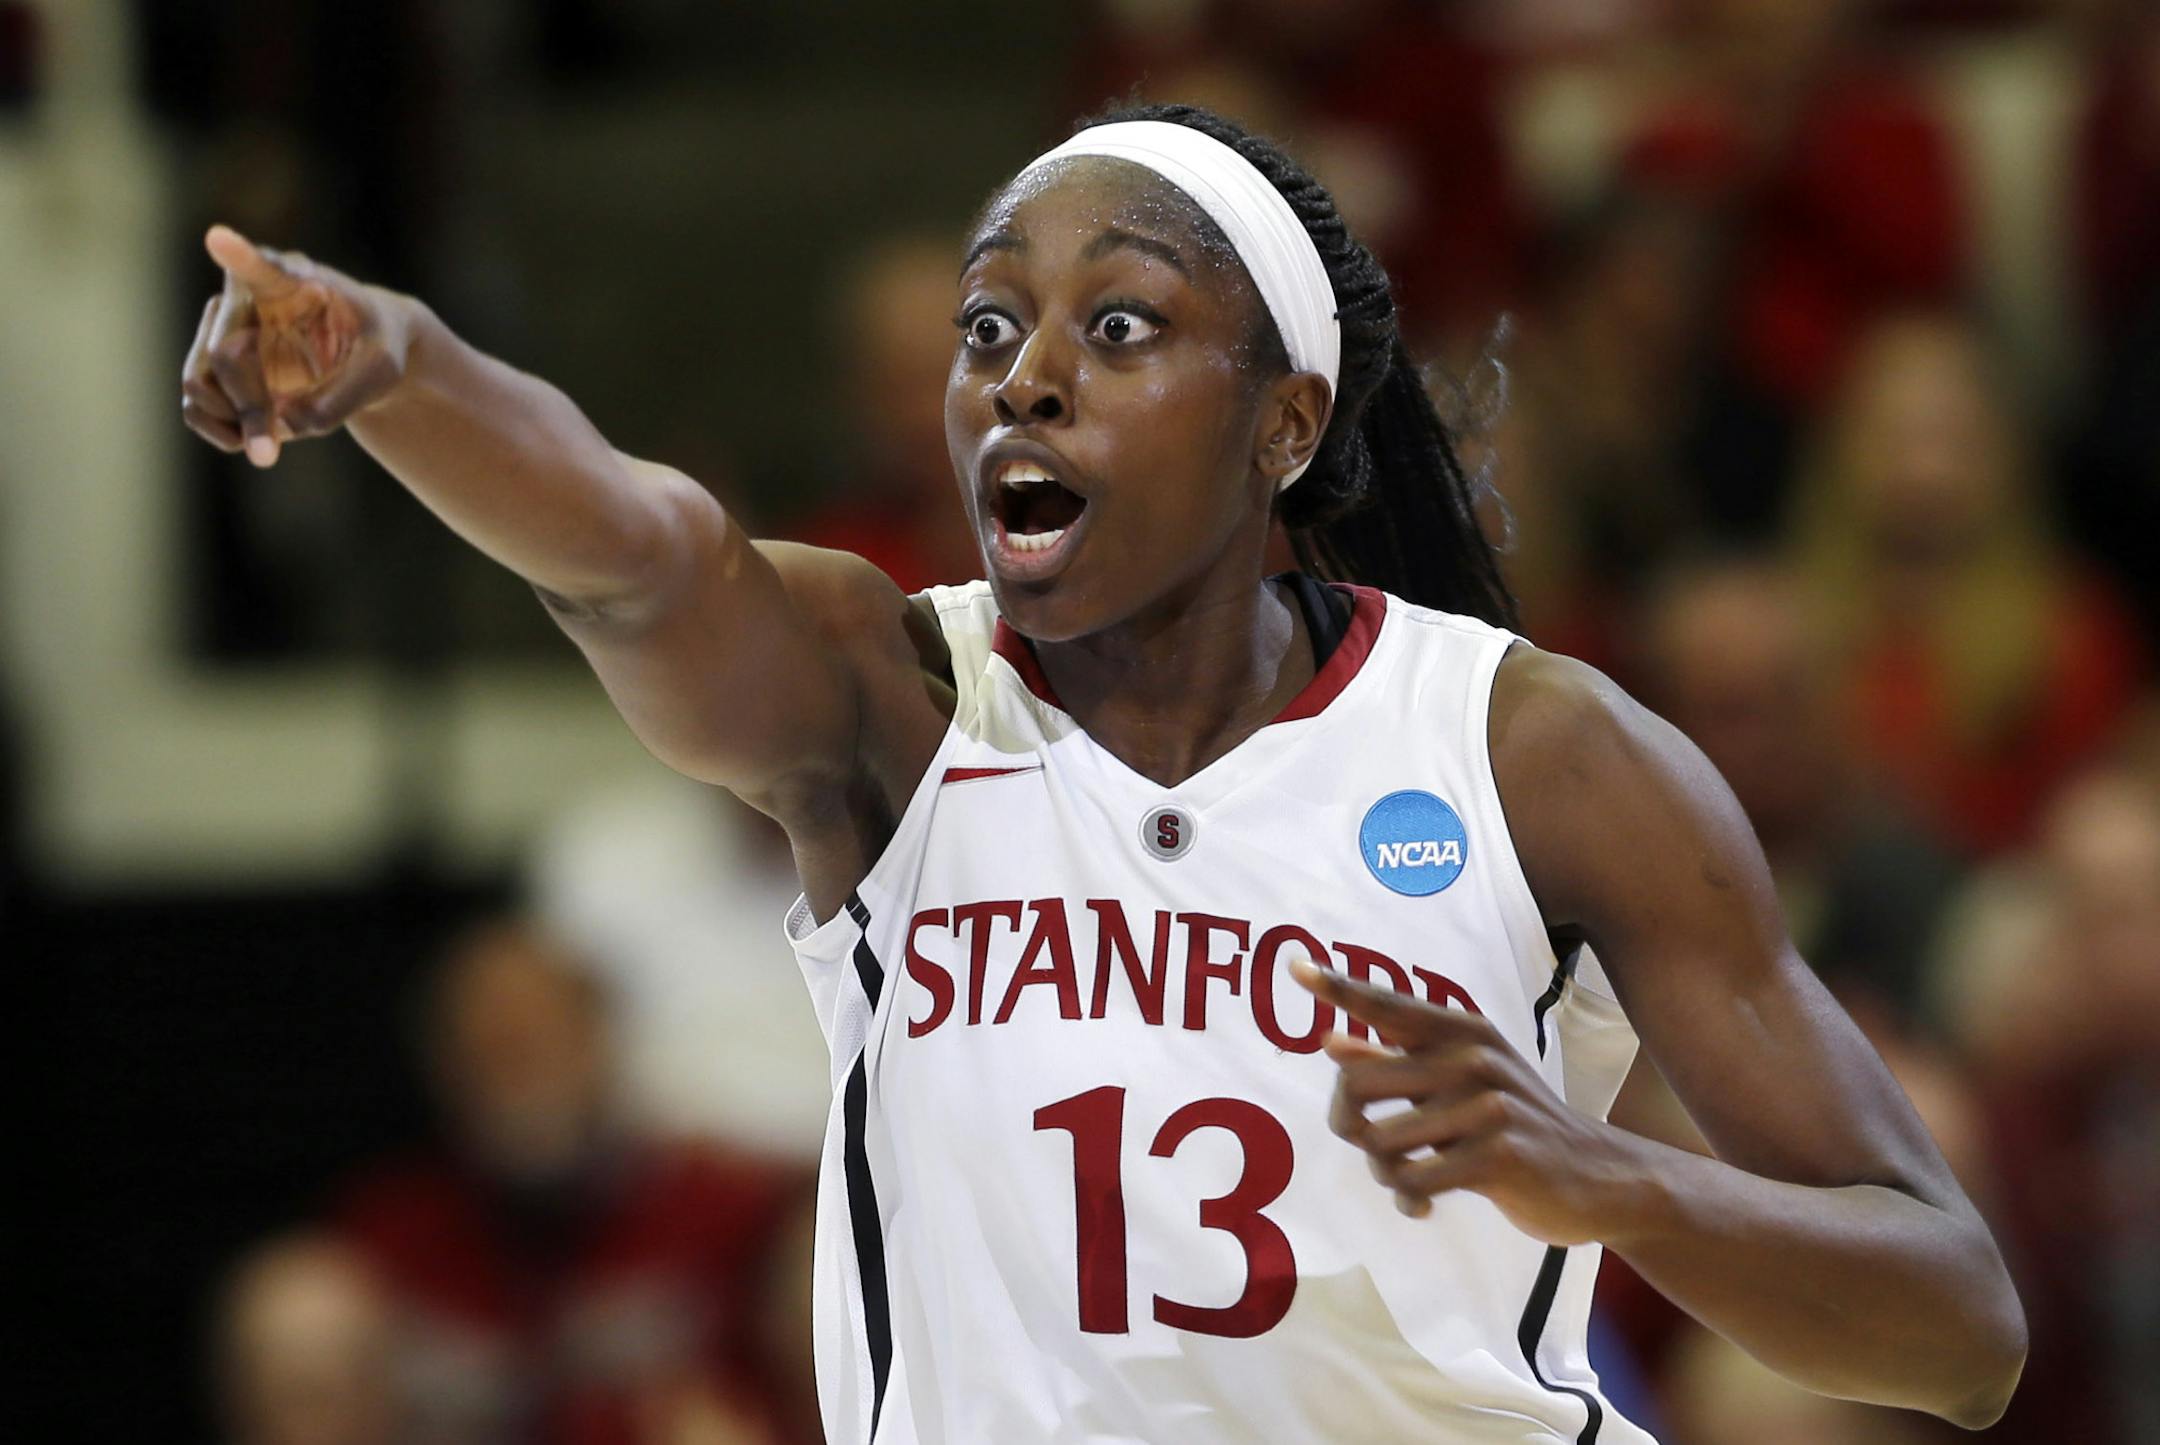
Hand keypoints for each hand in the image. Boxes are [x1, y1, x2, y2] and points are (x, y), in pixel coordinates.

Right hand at [180, 225, 416, 466]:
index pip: (262, 266)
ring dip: (233, 422)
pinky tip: (256, 440)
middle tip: (271, 453)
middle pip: (225, 356)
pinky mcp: (215, 364)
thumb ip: (344, 396)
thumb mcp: (384, 369)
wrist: (365, 350)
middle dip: (248, 406)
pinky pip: (195, 404)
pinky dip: (221, 431)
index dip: (239, 256)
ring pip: (199, 382)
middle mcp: (245, 298)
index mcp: (292, 280)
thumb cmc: (379, 343)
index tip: (219, 238)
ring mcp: (223, 330)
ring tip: (275, 441)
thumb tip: (285, 425)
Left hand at [1291, 958, 1643, 1245]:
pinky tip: (1422, 1206)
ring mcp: (1487, 1105)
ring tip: (1407, 1182)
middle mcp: (1472, 1058)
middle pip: (1357, 1084)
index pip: (1388, 1005)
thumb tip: (1330, 1041)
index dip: (1339, 988)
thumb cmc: (1514, 1127)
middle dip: (1347, 1126)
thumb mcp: (1462, 1083)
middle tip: (1370, 1149)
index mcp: (1462, 1032)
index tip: (1297, 969)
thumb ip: (1400, 1062)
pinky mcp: (1498, 1154)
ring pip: (1380, 1142)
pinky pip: (1412, 1181)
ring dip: (1383, 1173)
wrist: (1598, 1177)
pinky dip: (1407, 1200)